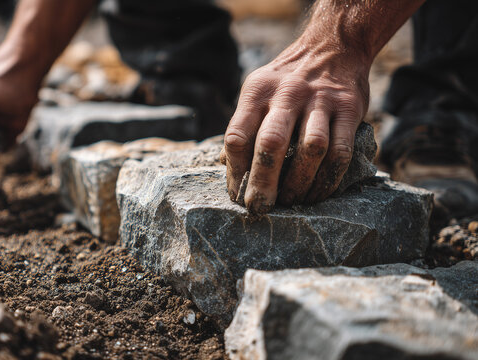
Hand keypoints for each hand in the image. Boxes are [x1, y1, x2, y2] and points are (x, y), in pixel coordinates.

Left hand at [222, 36, 370, 213]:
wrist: (333, 47)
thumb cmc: (286, 80)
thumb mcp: (257, 90)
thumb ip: (244, 124)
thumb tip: (226, 165)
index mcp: (257, 92)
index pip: (238, 136)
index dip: (235, 171)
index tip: (237, 195)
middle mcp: (287, 95)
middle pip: (270, 144)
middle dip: (263, 182)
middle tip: (259, 208)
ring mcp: (320, 101)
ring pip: (310, 149)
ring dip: (299, 182)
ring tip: (291, 202)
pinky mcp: (349, 109)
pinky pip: (340, 151)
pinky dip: (329, 178)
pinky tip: (318, 193)